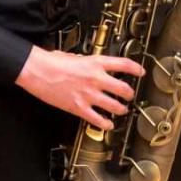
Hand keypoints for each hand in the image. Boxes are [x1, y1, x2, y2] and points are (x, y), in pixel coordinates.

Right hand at [15, 46, 143, 128]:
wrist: (39, 71)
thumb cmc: (53, 62)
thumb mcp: (76, 57)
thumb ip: (88, 63)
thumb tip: (93, 66)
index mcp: (96, 63)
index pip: (124, 64)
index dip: (136, 68)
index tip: (141, 72)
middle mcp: (96, 78)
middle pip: (122, 88)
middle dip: (130, 93)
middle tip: (131, 95)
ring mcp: (89, 94)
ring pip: (113, 105)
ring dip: (121, 109)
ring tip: (123, 110)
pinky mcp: (79, 107)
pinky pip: (97, 118)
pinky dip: (105, 123)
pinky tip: (108, 124)